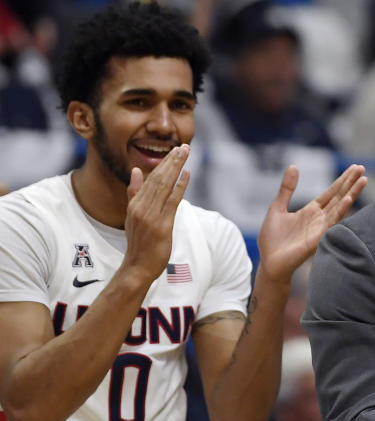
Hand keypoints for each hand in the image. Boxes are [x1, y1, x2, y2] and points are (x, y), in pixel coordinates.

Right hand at [121, 144, 190, 283]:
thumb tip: (136, 171)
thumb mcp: (133, 215)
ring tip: (185, 153)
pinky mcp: (162, 225)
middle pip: (158, 178)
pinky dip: (180, 186)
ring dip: (176, 168)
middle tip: (184, 146)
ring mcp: (151, 215)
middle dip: (171, 160)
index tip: (174, 150)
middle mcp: (142, 207)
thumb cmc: (139, 243)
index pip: (150, 178)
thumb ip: (135, 193)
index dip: (163, 163)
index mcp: (135, 204)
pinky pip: (172, 201)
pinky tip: (187, 174)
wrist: (137, 266)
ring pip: (165, 185)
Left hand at [257, 164, 366, 284]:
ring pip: (340, 206)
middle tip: (362, 168)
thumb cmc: (272, 240)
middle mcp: (319, 218)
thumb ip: (287, 189)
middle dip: (350, 182)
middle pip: (339, 196)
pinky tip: (349, 199)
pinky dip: (341, 209)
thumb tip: (294, 167)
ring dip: (352, 193)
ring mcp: (321, 227)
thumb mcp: (277, 208)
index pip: (330, 193)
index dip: (342, 180)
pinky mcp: (318, 237)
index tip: (354, 169)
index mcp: (311, 211)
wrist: (269, 262)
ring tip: (363, 179)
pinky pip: (332, 221)